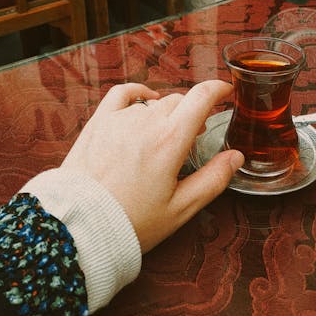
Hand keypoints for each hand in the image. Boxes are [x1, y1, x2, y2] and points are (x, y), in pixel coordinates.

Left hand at [61, 80, 243, 252]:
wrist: (79, 227)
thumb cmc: (131, 221)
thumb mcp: (180, 208)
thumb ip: (213, 179)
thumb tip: (236, 157)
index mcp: (170, 140)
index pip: (201, 97)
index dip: (218, 89)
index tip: (226, 90)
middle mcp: (146, 121)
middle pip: (179, 102)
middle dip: (191, 113)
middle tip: (193, 136)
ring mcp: (120, 119)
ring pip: (154, 103)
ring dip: (165, 114)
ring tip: (162, 139)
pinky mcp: (99, 121)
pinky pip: (123, 93)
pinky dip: (138, 93)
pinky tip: (144, 99)